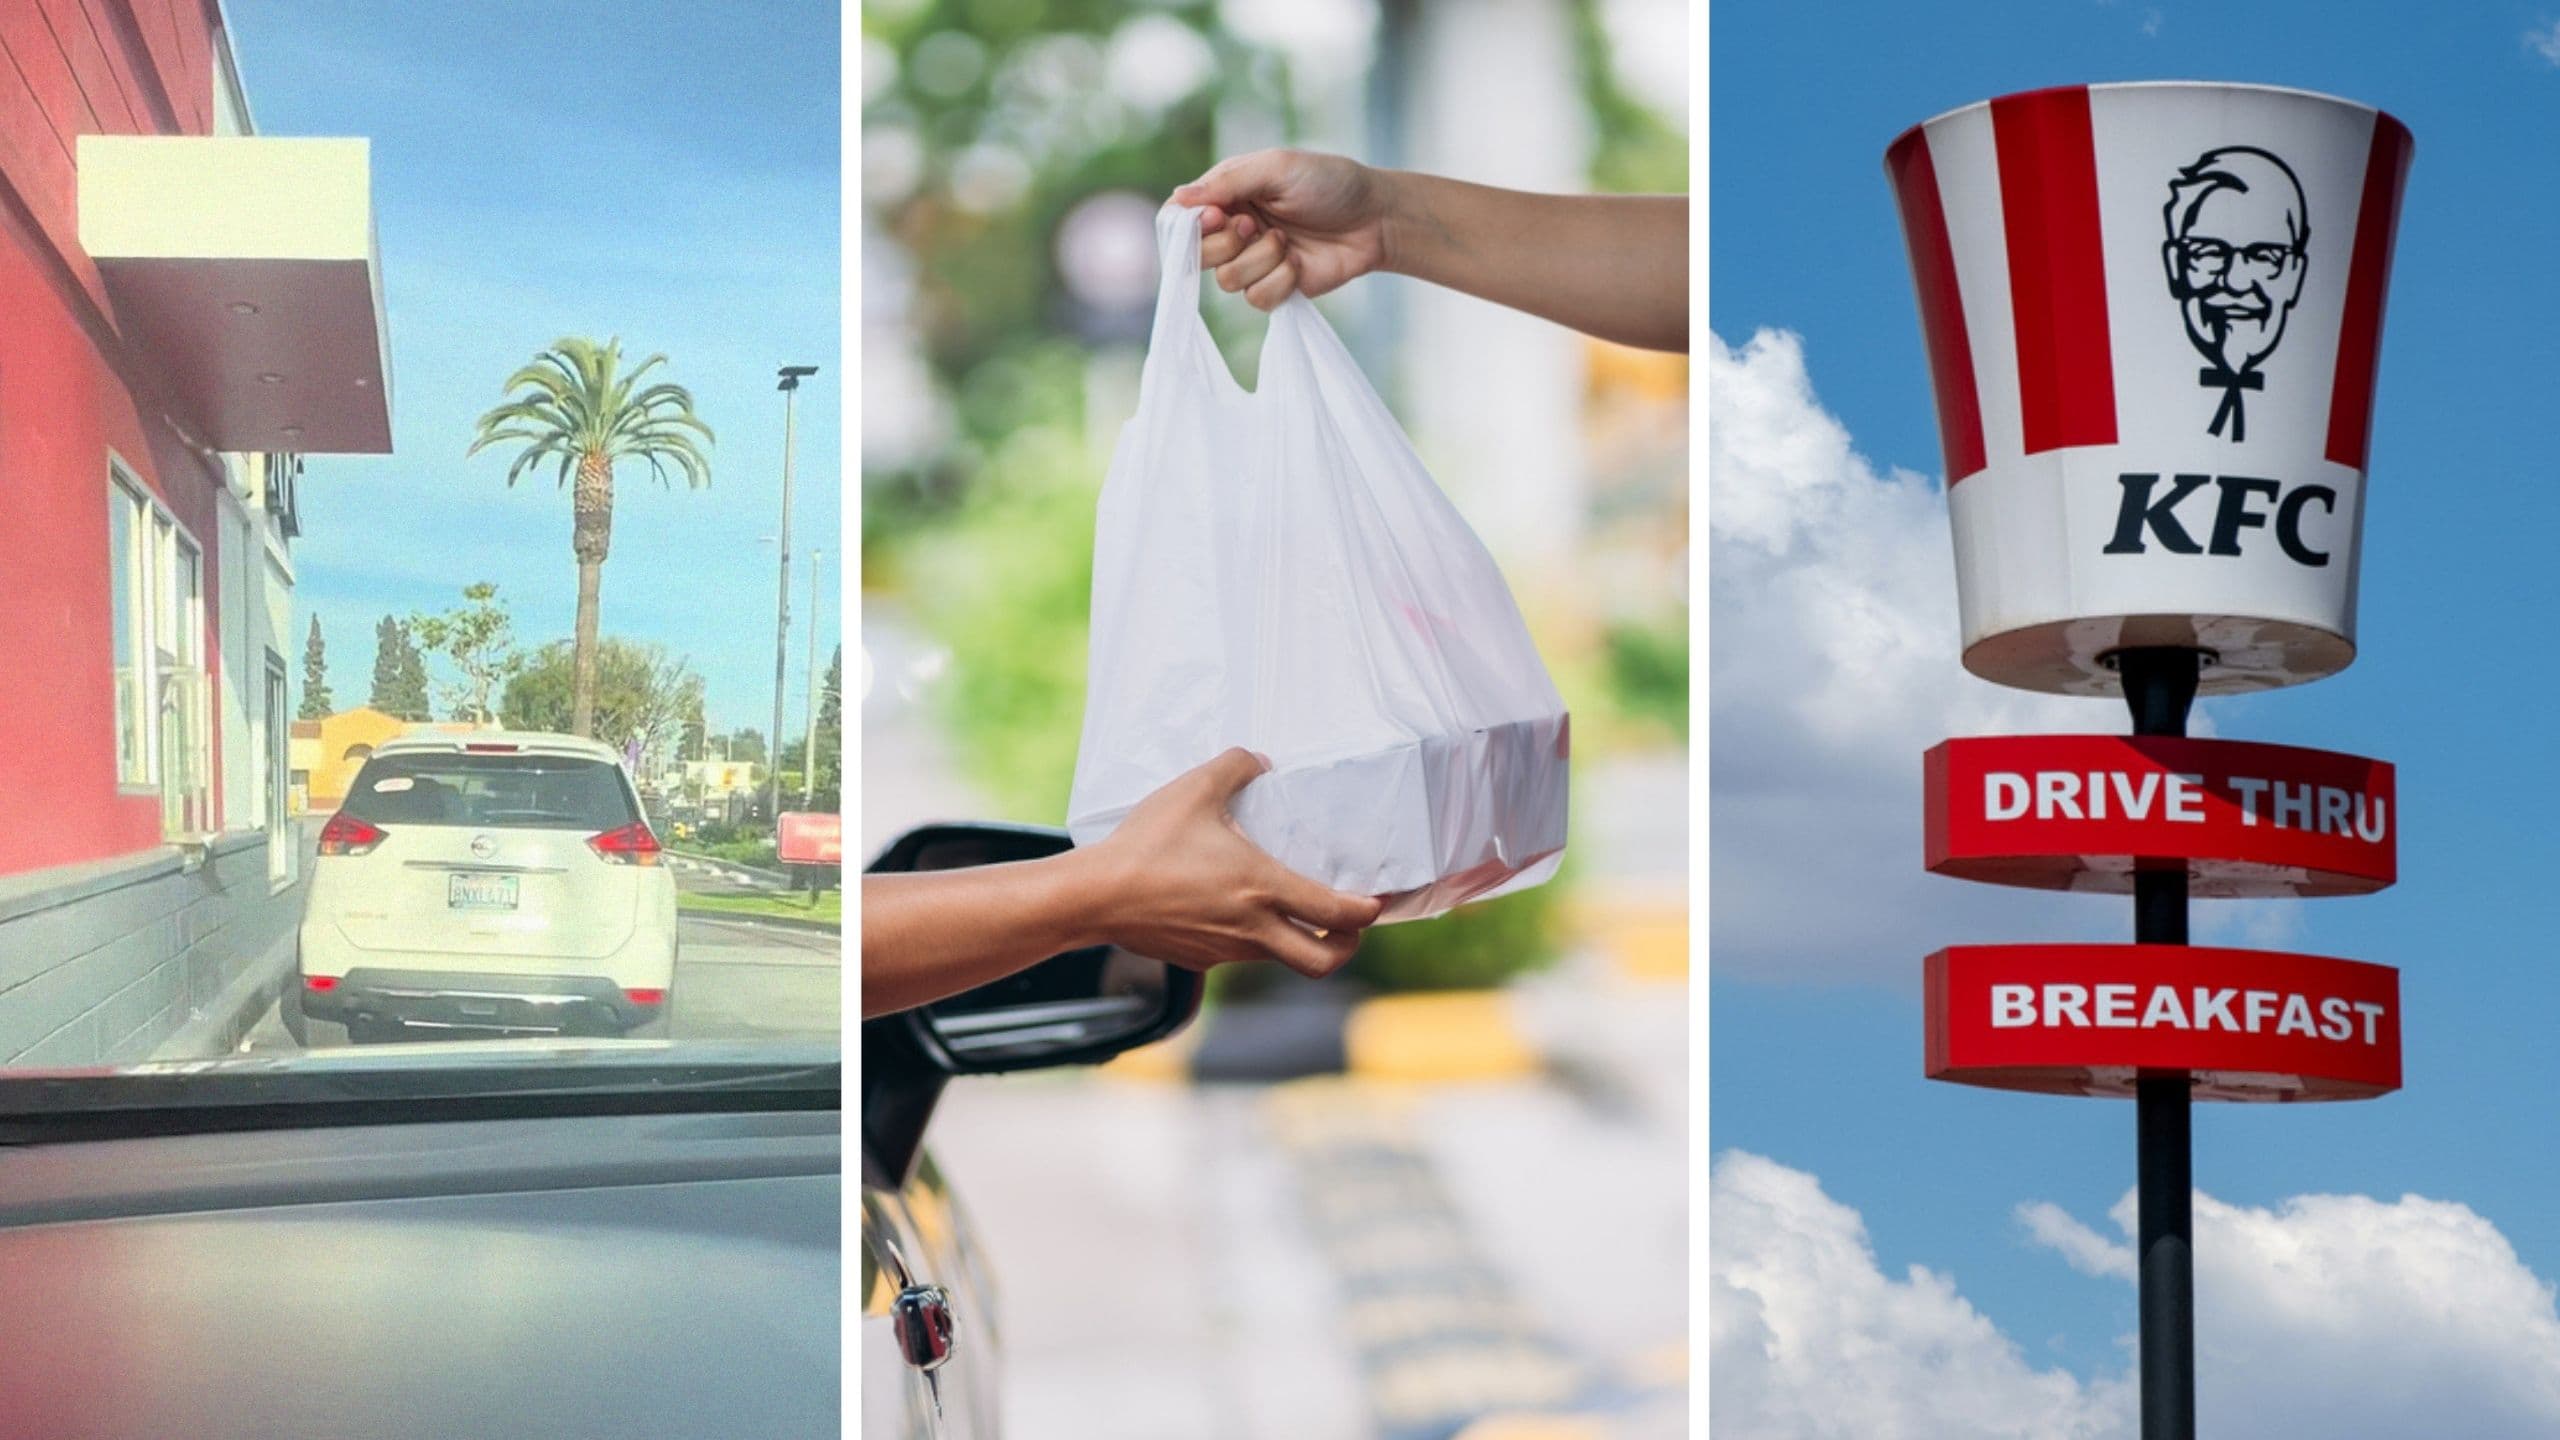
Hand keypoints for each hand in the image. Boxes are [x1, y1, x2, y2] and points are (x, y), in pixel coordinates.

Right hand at [1073, 748, 1383, 976]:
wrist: (1094, 898)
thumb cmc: (1146, 845)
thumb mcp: (1194, 789)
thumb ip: (1236, 766)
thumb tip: (1260, 761)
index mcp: (1262, 889)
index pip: (1337, 915)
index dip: (1368, 912)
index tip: (1377, 901)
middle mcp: (1252, 929)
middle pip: (1322, 962)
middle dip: (1346, 947)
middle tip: (1348, 925)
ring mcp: (1225, 950)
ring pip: (1278, 957)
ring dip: (1295, 939)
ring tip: (1289, 907)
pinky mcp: (1198, 960)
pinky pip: (1238, 953)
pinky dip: (1251, 938)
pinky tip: (1232, 909)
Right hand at [1172, 150, 1392, 310]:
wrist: (1376, 218)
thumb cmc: (1329, 182)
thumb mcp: (1277, 167)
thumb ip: (1228, 182)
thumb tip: (1178, 199)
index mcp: (1227, 196)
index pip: (1181, 220)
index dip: (1190, 227)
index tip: (1218, 216)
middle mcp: (1234, 231)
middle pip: (1198, 256)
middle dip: (1226, 244)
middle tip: (1255, 225)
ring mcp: (1254, 262)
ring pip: (1228, 281)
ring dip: (1260, 260)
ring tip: (1286, 241)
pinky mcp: (1276, 288)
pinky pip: (1257, 299)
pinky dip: (1280, 280)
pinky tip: (1298, 263)